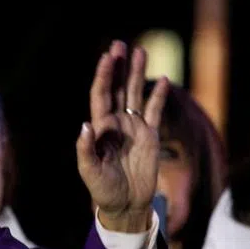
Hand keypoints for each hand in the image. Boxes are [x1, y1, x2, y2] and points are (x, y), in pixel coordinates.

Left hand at [76, 41, 169, 232]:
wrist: (126, 204)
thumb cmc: (103, 190)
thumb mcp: (90, 172)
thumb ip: (86, 150)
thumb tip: (86, 126)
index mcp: (99, 128)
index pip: (101, 95)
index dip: (103, 76)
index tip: (107, 57)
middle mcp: (115, 123)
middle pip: (117, 88)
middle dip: (118, 67)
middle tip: (120, 44)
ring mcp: (133, 128)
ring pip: (135, 94)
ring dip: (137, 74)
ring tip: (141, 51)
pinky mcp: (149, 136)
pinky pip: (154, 111)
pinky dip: (159, 96)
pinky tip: (163, 80)